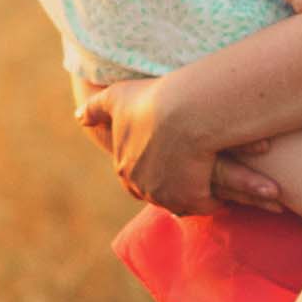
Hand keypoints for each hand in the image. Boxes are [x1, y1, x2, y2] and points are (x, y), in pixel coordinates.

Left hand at [73, 75, 235, 215]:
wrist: (182, 112)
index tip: (166, 157)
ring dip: (194, 191)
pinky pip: (207, 203)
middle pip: (158, 191)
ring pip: (183, 200)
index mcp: (124, 166)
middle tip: (189, 169)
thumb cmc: (151, 100)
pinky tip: (223, 184)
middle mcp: (141, 186)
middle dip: (172, 183)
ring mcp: (167, 195)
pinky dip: (213, 197)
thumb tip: (79, 117)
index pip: (134, 177)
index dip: (151, 167)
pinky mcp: (193, 199)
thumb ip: (97, 109)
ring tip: (210, 178)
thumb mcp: (117, 98)